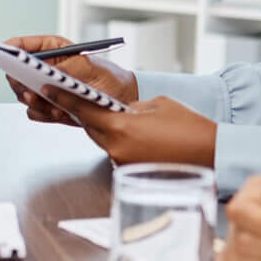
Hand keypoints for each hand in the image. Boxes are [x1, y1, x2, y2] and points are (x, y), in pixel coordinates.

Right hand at [2, 35, 139, 122]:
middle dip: (21, 82)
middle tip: (32, 90)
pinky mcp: (48, 106)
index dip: (7, 49)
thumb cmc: (108, 76)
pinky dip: (43, 114)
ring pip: (23, 95)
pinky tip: (59, 113)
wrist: (120, 101)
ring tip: (54, 106)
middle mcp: (43, 69)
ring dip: (35, 101)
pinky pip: (34, 112)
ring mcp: (44, 88)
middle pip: (16, 74)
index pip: (22, 46)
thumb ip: (68, 69)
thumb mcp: (90, 68)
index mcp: (51, 50)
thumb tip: (50, 74)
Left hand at [35, 83, 217, 168]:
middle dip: (86, 113)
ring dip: (104, 128)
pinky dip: (119, 141)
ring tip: (111, 116)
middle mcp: (117, 148)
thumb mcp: (156, 105)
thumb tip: (117, 109)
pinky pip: (117, 151)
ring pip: (103, 140)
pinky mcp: (130, 171)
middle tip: (77, 98)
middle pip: (90, 127)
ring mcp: (122, 162)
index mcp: (121, 127)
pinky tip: (130, 134)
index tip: (48, 89)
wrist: (211, 153)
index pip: (84, 110)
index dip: (64, 98)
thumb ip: (130, 106)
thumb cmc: (188, 126)